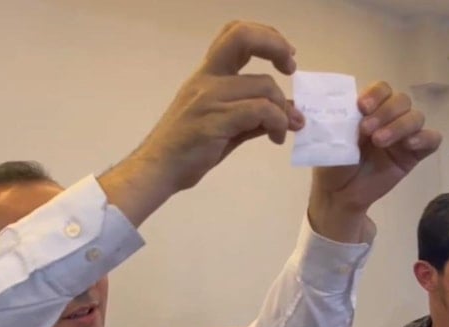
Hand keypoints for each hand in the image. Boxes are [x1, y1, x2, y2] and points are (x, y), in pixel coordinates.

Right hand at [130, 21, 304, 192]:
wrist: (157, 170)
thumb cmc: (187, 150)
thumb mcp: (225, 126)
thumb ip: (255, 115)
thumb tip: (290, 112)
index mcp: (207, 75)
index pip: (235, 33)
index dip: (266, 36)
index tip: (285, 58)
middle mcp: (207, 78)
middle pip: (244, 37)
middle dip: (277, 47)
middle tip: (291, 71)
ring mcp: (209, 97)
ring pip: (264, 86)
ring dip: (282, 109)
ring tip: (281, 131)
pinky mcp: (215, 120)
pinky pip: (260, 111)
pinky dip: (278, 123)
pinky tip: (275, 138)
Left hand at [308, 82, 441, 240]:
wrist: (339, 194)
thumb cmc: (333, 164)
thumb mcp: (331, 139)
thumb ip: (341, 121)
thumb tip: (341, 108)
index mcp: (369, 109)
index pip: (382, 89)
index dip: (375, 94)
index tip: (361, 107)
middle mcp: (389, 118)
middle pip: (401, 100)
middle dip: (385, 112)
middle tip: (366, 130)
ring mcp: (403, 136)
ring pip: (416, 117)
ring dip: (399, 125)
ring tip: (379, 142)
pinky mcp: (414, 154)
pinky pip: (432, 139)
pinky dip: (423, 138)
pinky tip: (408, 145)